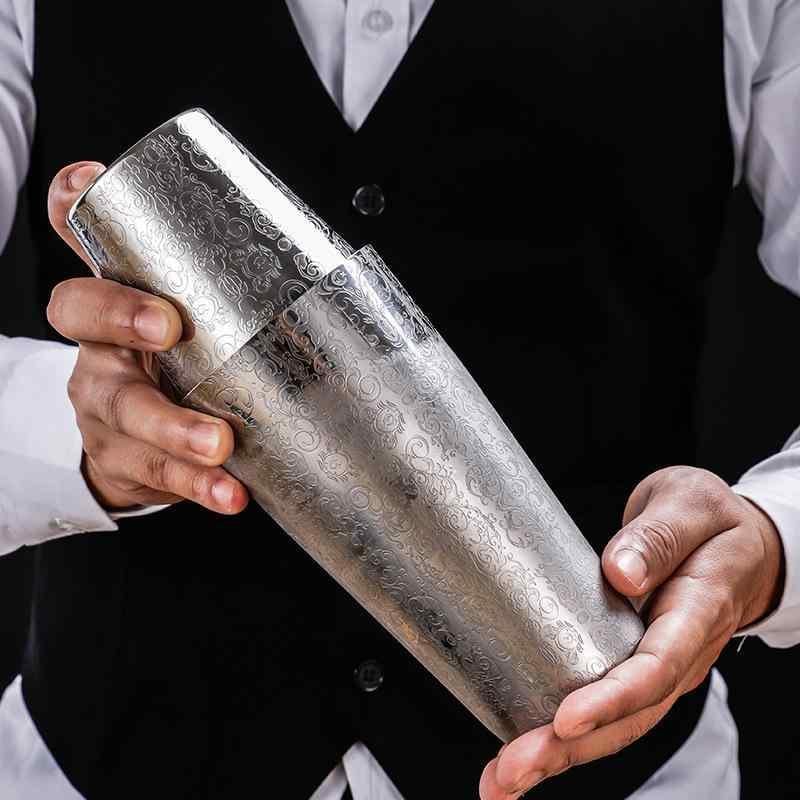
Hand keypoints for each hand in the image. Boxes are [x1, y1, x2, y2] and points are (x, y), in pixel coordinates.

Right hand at [46, 161, 248, 513]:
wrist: (137, 443)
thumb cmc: (172, 368)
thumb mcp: (183, 322)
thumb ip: (216, 285)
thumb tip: (298, 244)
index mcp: (115, 305)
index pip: (85, 233)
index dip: (69, 216)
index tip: (84, 185)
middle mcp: (98, 350)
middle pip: (84, 321)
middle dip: (122, 317)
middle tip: (168, 328)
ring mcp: (105, 409)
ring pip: (126, 412)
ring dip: (174, 429)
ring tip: (218, 444)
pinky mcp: (123, 462)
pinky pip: (157, 474)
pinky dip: (197, 486)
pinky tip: (229, 494)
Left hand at [480, 466, 783, 797]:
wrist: (738, 541)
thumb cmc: (711, 520)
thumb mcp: (691, 504)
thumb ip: (660, 536)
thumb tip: (620, 573)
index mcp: (698, 610)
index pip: (657, 667)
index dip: (612, 698)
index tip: (565, 719)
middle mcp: (680, 652)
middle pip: (629, 716)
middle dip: (568, 748)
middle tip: (512, 770)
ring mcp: (661, 667)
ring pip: (615, 725)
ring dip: (558, 756)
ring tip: (503, 780)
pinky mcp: (635, 666)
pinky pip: (606, 710)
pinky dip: (565, 738)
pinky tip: (523, 754)